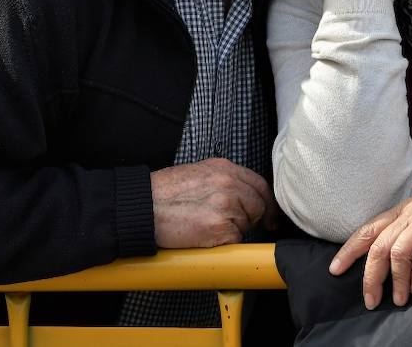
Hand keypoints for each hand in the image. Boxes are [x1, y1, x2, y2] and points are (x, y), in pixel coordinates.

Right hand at [151, 158, 277, 248]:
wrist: (142, 208)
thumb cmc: (162, 193)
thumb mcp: (196, 173)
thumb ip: (221, 179)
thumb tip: (241, 193)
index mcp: (223, 168)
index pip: (260, 184)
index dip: (267, 202)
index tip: (270, 215)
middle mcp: (228, 183)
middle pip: (259, 206)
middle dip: (251, 219)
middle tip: (234, 226)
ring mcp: (226, 205)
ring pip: (247, 224)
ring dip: (234, 231)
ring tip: (209, 228)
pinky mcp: (219, 228)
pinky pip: (235, 241)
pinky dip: (224, 244)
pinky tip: (205, 237)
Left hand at [327, 175, 411, 309]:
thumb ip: (406, 229)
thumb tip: (390, 257)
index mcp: (400, 210)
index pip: (366, 230)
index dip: (349, 250)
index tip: (335, 269)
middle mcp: (408, 214)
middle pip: (378, 246)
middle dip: (370, 276)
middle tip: (369, 299)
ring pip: (398, 253)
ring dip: (396, 280)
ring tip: (398, 300)